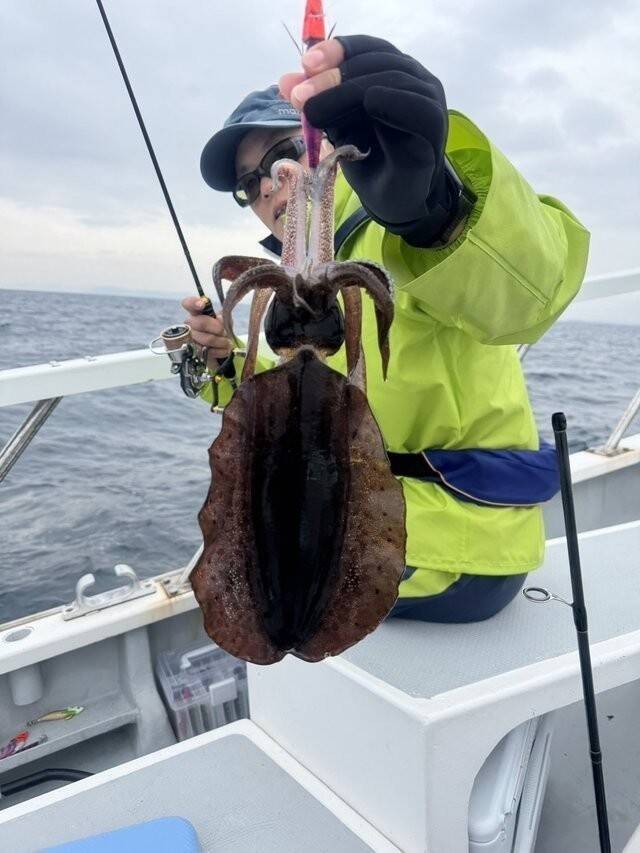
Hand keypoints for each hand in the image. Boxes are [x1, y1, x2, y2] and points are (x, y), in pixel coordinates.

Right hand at [181, 297, 232, 367]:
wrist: (221, 348)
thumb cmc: (220, 331)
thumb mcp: (225, 321)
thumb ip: (223, 317)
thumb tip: (220, 319)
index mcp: (196, 313)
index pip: (188, 304)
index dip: (193, 302)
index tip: (202, 304)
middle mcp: (190, 325)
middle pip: (201, 323)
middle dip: (217, 328)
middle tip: (224, 331)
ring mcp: (191, 339)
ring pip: (208, 339)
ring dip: (222, 341)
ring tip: (227, 342)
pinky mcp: (196, 353)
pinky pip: (211, 352)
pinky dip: (221, 351)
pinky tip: (223, 349)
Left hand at [279, 36, 455, 246]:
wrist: (394, 204)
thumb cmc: (370, 163)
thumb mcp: (337, 129)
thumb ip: (319, 103)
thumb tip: (285, 81)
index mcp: (391, 73)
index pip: (366, 49)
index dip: (337, 50)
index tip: (305, 65)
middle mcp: (414, 79)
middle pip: (374, 61)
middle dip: (332, 76)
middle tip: (300, 98)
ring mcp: (428, 99)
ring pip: (390, 79)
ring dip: (347, 91)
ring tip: (315, 113)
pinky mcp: (434, 126)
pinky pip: (416, 106)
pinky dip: (390, 102)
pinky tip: (368, 105)